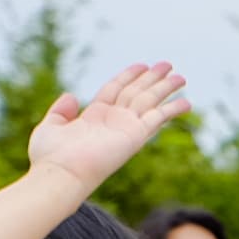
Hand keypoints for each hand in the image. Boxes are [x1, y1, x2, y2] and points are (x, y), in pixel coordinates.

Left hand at [26, 62, 190, 186]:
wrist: (61, 173)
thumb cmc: (51, 156)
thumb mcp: (51, 126)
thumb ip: (61, 110)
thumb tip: (71, 95)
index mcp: (95, 116)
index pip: (115, 90)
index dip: (129, 76)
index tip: (143, 65)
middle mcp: (114, 121)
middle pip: (137, 92)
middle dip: (153, 78)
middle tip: (168, 65)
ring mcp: (126, 128)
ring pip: (149, 101)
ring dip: (166, 88)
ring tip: (182, 77)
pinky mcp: (135, 135)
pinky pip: (158, 118)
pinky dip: (172, 110)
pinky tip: (187, 103)